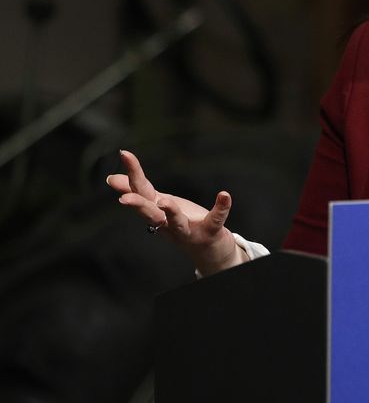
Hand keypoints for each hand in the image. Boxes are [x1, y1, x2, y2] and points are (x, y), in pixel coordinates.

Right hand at [106, 150, 245, 275]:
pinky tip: (224, 195)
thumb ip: (139, 191)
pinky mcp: (209, 232)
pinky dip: (220, 209)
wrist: (207, 249)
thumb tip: (111, 179)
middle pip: (151, 213)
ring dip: (170, 213)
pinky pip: (215, 220)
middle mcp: (168, 223)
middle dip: (138, 205)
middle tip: (124, 198)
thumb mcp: (159, 204)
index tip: (124, 153)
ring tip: (165, 202)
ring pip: (177, 223)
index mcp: (156, 211)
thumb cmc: (181, 222)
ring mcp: (188, 230)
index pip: (141, 191)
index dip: (132, 173)